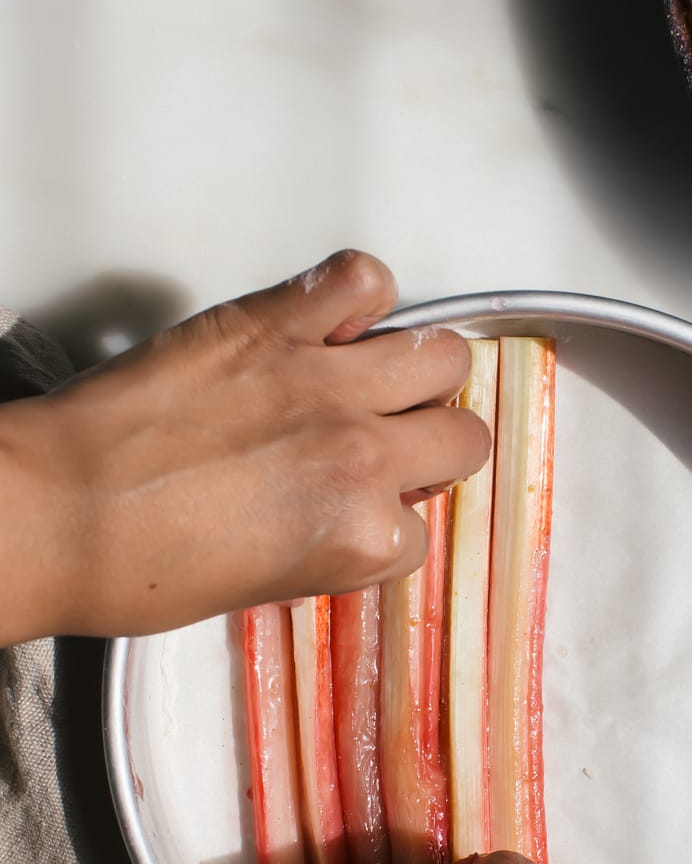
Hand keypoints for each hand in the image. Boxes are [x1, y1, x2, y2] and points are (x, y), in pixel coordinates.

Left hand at [0, 249, 483, 643]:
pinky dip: (361, 293)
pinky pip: (361, 278)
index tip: (361, 511)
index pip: (422, 528)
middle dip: (433, 446)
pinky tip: (338, 320)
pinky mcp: (271, 323)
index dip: (389, 519)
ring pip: (441, 355)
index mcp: (359, 537)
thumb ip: (332, 545)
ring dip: (418, 373)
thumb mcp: (260, 586)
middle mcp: (358, 456)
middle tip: (394, 444)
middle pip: (463, 437)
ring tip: (379, 379)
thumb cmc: (131, 563)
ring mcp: (320, 382)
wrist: (56, 512)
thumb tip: (360, 511)